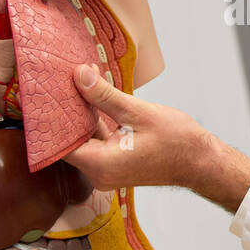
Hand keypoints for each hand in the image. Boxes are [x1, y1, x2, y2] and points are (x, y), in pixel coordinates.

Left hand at [64, 63, 211, 190]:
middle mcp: (99, 173)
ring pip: (84, 139)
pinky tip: (96, 98)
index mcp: (100, 164)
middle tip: (64, 79)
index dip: (52, 116)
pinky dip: (95, 122)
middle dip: (68, 109)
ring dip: (83, 113)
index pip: (60, 142)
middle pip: (69, 140)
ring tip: (81, 82)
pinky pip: (97, 142)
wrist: (201, 162)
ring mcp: (107, 171)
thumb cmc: (177, 142)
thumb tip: (79, 76)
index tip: (49, 91)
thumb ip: (104, 95)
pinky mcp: (115, 164)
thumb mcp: (138, 112)